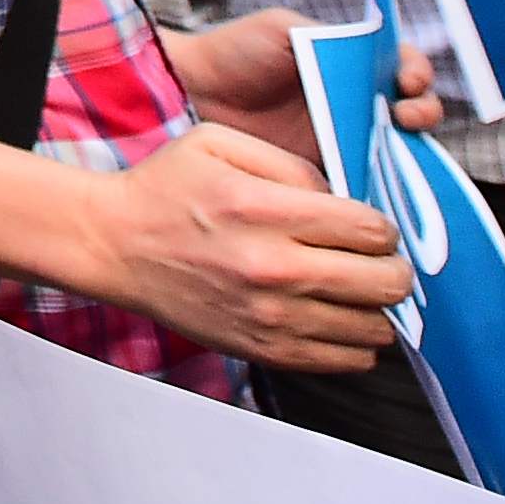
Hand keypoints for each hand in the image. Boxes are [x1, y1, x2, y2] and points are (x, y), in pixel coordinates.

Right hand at [85, 119, 407, 370]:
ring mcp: (271, 318)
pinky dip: (354, 339)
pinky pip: (348, 360)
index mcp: (262, 210)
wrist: (114, 246)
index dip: (381, 226)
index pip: (371, 229)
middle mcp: (272, 269)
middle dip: (390, 266)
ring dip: (372, 305)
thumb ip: (291, 163)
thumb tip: (345, 201)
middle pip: (385, 282)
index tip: (365, 226)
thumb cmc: (165, 190)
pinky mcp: (265, 352)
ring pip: (375, 327)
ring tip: (348, 287)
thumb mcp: (218, 143)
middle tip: (371, 258)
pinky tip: (330, 314)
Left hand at [159, 11, 438, 155]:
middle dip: (425, 112)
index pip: (406, 68)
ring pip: (399, 150)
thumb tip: (376, 50)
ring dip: (412, 150)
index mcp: (354, 64)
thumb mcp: (285, 28)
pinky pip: (366, 182)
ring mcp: (347, 140)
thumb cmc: (236, 50)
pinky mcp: (327, 173)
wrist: (194, 92)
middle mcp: (358, 103)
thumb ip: (331, 35)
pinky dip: (381, 184)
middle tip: (407, 115)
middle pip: (415, 112)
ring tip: (398, 144)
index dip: (418, 74)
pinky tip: (379, 178)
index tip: (407, 80)